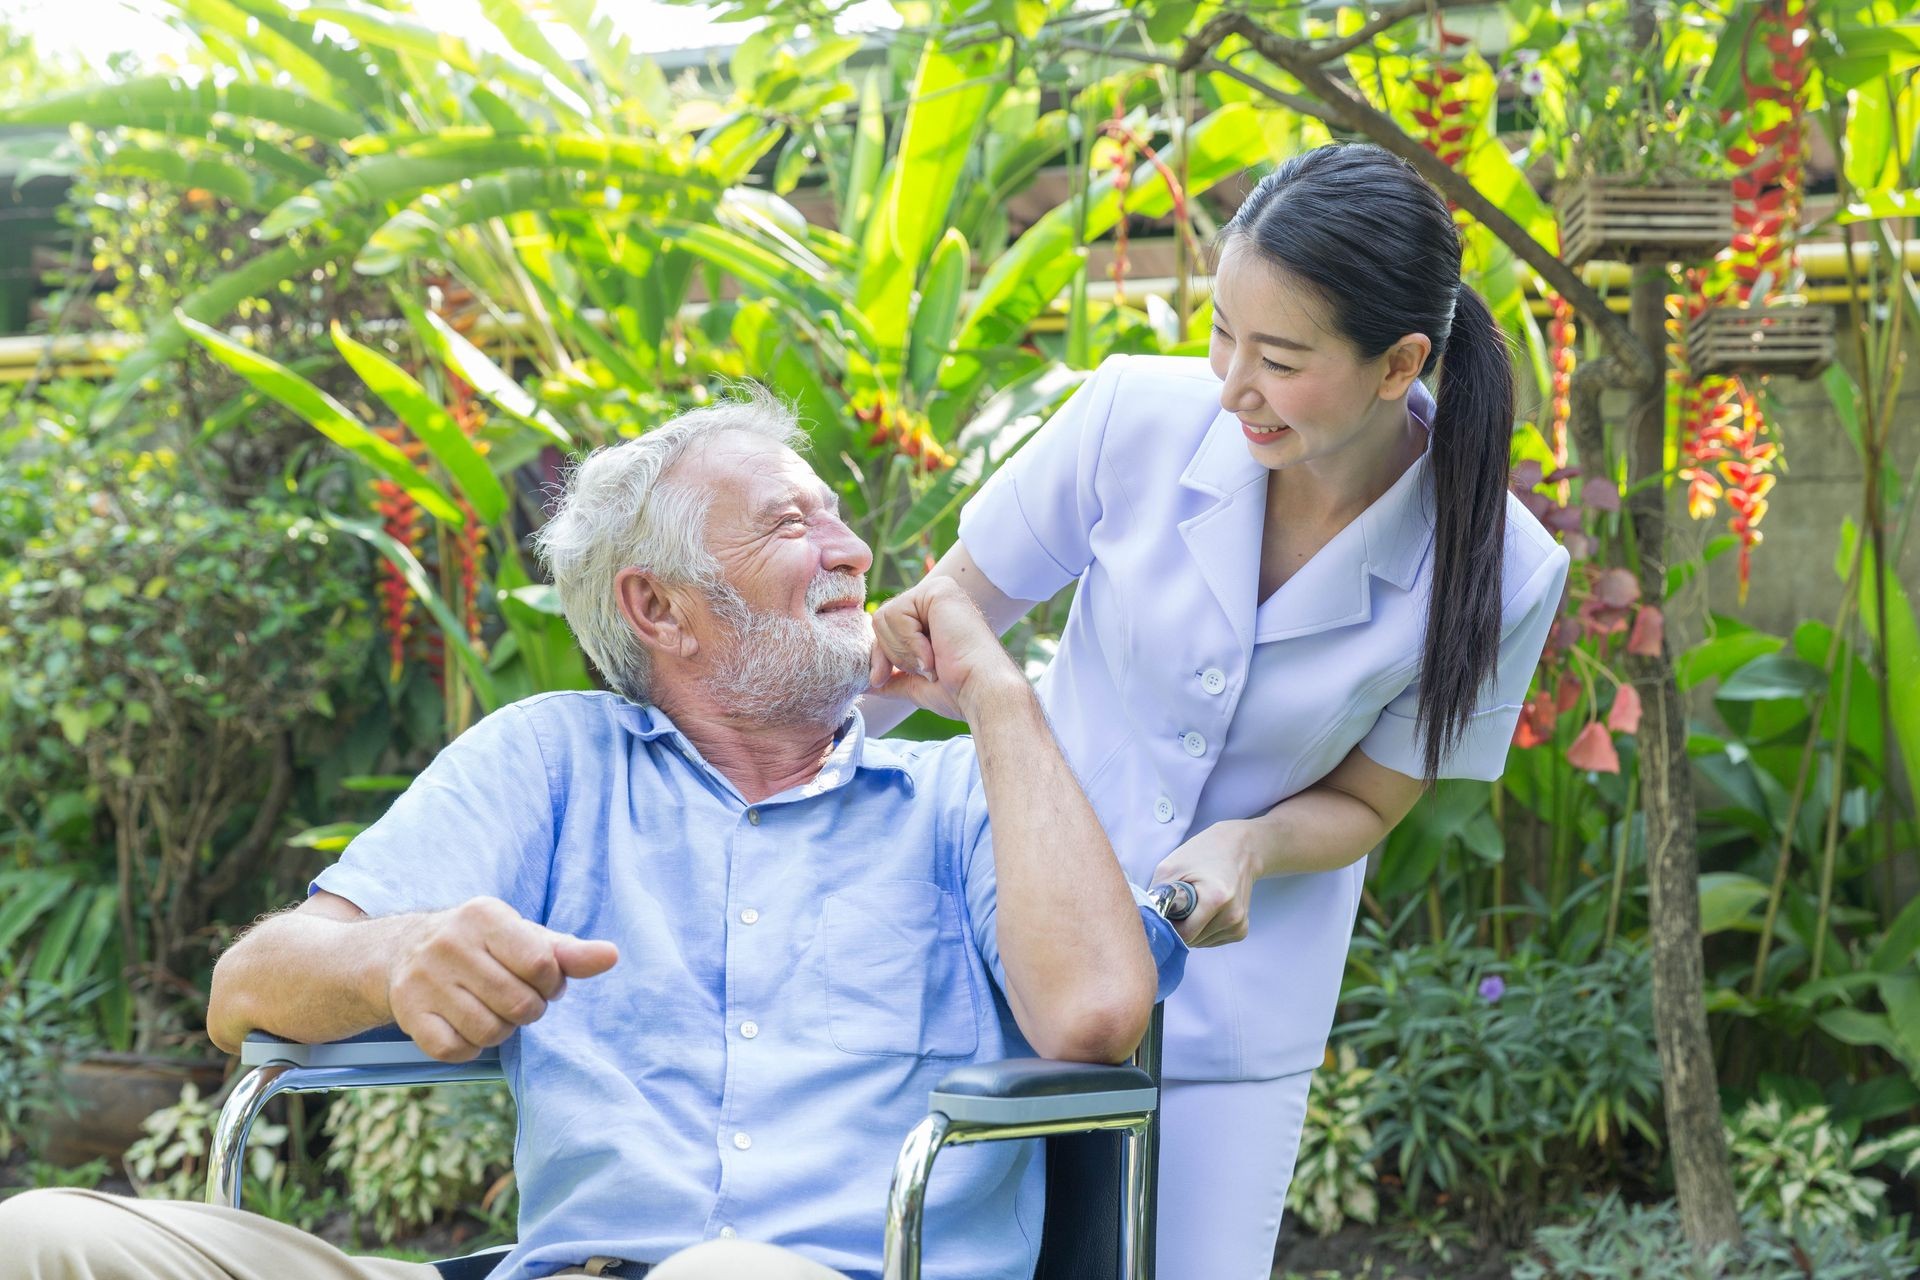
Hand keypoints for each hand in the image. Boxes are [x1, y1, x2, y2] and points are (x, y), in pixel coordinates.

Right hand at [385, 896, 618, 1061]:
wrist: (406, 949)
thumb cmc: (486, 946)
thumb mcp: (526, 938)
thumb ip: (569, 952)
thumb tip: (612, 956)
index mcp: (485, 916)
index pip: (542, 964)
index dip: (552, 983)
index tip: (544, 982)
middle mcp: (450, 944)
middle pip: (519, 1004)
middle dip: (530, 1009)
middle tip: (518, 998)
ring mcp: (424, 979)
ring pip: (490, 1032)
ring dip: (502, 1030)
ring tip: (493, 1010)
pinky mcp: (408, 1012)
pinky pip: (455, 1050)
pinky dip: (470, 1048)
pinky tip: (465, 1025)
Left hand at [869, 577, 1022, 722]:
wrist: (981, 692)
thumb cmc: (957, 691)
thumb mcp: (915, 684)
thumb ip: (893, 677)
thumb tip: (867, 684)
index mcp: (929, 617)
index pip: (883, 629)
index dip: (879, 658)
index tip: (881, 680)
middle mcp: (933, 599)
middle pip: (879, 621)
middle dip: (893, 654)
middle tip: (924, 669)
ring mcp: (937, 591)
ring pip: (883, 617)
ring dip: (903, 650)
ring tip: (932, 661)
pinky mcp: (938, 590)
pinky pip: (896, 613)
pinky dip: (910, 642)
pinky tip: (935, 652)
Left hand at [1151, 820, 1259, 946]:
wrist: (1238, 849)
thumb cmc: (1201, 854)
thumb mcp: (1171, 867)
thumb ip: (1156, 896)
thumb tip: (1147, 921)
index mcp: (1216, 899)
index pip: (1184, 935)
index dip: (1169, 926)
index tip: (1165, 910)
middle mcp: (1232, 916)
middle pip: (1192, 941)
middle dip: (1179, 927)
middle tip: (1179, 903)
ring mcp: (1239, 925)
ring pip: (1201, 943)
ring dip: (1191, 929)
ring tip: (1194, 903)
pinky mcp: (1241, 930)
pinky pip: (1211, 940)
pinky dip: (1203, 930)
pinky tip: (1205, 910)